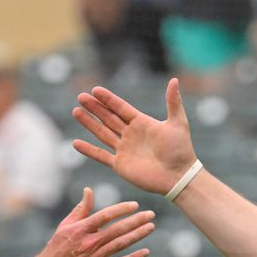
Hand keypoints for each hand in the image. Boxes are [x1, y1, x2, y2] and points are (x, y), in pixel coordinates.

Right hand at [33, 187, 153, 256]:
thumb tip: (89, 189)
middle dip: (136, 221)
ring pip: (121, 244)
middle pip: (118, 229)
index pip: (105, 216)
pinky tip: (146, 252)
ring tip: (151, 227)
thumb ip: (81, 208)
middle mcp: (90, 243)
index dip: (121, 209)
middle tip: (151, 214)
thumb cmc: (58, 246)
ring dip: (138, 235)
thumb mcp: (66, 225)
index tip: (135, 205)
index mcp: (82, 229)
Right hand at [73, 78, 198, 196]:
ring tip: (76, 111)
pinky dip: (89, 150)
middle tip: (80, 97)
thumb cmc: (181, 150)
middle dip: (94, 108)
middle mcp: (130, 134)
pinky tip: (76, 143)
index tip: (95, 90)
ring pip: (102, 133)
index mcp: (142, 123)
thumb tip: (174, 80)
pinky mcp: (120, 165)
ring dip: (89, 123)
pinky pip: (101, 156)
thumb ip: (173, 102)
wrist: (178, 176)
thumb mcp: (178, 123)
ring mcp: (124, 149)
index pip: (120, 108)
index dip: (108, 99)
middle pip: (108, 118)